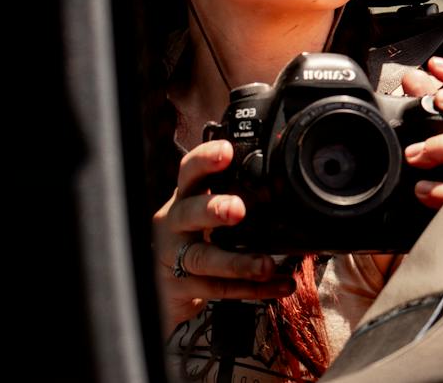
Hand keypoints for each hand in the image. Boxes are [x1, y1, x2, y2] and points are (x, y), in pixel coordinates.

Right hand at [153, 140, 297, 337]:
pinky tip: (280, 285)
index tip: (226, 152)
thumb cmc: (192, 235)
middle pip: (188, 213)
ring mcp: (174, 258)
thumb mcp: (204, 210)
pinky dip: (254, 289)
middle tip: (237, 209)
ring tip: (267, 265)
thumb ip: (232, 194)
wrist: (159, 284)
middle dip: (212, 210)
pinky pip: (219, 290)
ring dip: (238, 262)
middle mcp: (175, 225)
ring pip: (203, 258)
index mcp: (184, 198)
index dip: (205, 160)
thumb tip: (283, 182)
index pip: (189, 173)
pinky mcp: (182, 288)